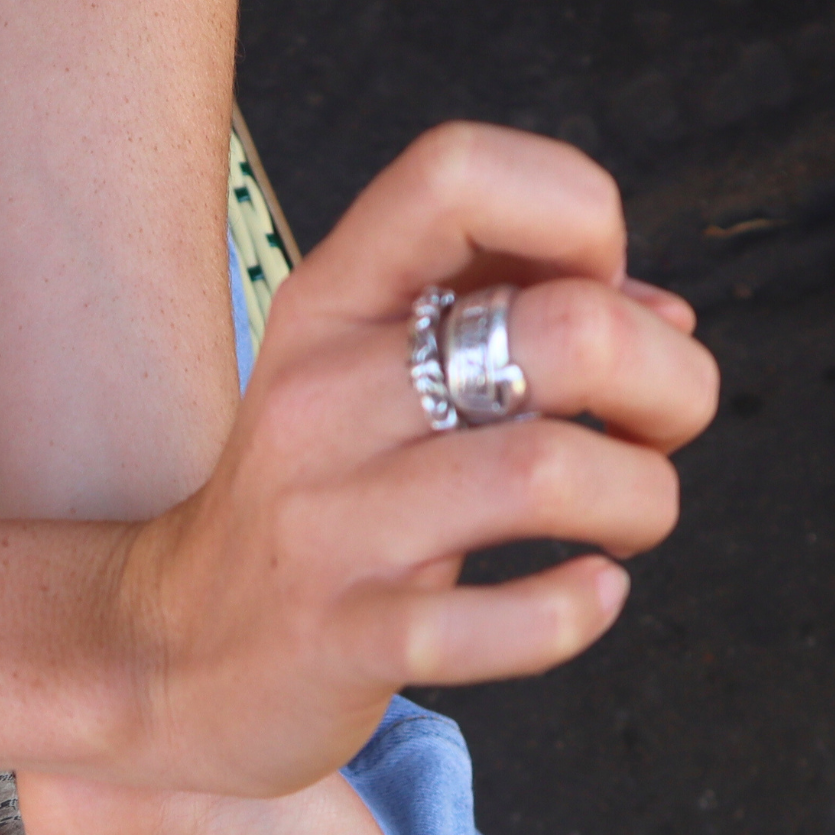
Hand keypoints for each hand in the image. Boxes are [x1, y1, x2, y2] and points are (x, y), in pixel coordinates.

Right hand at [107, 121, 716, 795]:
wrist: (164, 660)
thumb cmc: (305, 514)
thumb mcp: (362, 385)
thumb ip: (502, 321)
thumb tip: (666, 322)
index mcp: (328, 308)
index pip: (458, 175)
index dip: (576, 214)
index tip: (601, 291)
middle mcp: (321, 398)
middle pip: (564, 332)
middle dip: (670, 381)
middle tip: (661, 430)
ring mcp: (327, 525)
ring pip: (547, 474)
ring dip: (642, 497)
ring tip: (632, 519)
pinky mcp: (342, 639)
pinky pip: (499, 623)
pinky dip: (580, 608)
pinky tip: (592, 595)